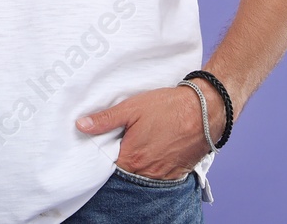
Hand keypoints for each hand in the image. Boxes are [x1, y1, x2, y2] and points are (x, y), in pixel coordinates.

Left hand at [76, 86, 209, 180]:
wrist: (205, 109)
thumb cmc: (168, 107)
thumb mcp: (132, 108)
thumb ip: (105, 120)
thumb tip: (81, 125)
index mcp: (132, 158)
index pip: (108, 168)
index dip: (104, 158)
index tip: (105, 146)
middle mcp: (147, 172)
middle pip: (126, 175)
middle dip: (122, 162)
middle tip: (124, 145)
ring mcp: (164, 175)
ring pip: (143, 177)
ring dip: (139, 167)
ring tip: (141, 147)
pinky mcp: (177, 173)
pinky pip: (160, 178)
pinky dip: (154, 169)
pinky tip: (155, 153)